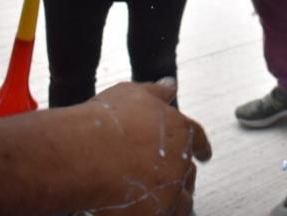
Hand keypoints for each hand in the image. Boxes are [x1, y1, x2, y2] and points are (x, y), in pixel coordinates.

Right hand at [78, 79, 211, 214]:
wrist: (81, 155)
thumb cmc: (104, 122)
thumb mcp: (133, 94)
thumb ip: (157, 92)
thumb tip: (170, 83)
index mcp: (179, 130)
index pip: (197, 138)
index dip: (201, 146)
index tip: (205, 154)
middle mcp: (180, 161)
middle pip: (189, 173)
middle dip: (184, 177)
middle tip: (177, 181)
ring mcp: (169, 190)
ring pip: (182, 202)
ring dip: (176, 201)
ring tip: (165, 203)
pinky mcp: (155, 213)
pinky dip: (160, 214)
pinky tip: (147, 213)